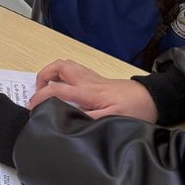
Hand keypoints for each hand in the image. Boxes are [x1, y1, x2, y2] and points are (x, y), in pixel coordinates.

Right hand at [28, 59, 157, 120]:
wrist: (152, 99)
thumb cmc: (134, 109)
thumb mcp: (112, 119)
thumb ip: (88, 119)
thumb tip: (67, 119)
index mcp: (87, 92)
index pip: (56, 90)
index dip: (40, 97)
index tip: (32, 108)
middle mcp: (87, 81)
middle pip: (59, 66)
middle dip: (43, 76)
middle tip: (39, 92)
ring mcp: (92, 77)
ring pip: (67, 65)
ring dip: (53, 72)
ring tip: (49, 87)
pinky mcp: (97, 79)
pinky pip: (75, 70)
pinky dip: (64, 74)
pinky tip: (67, 86)